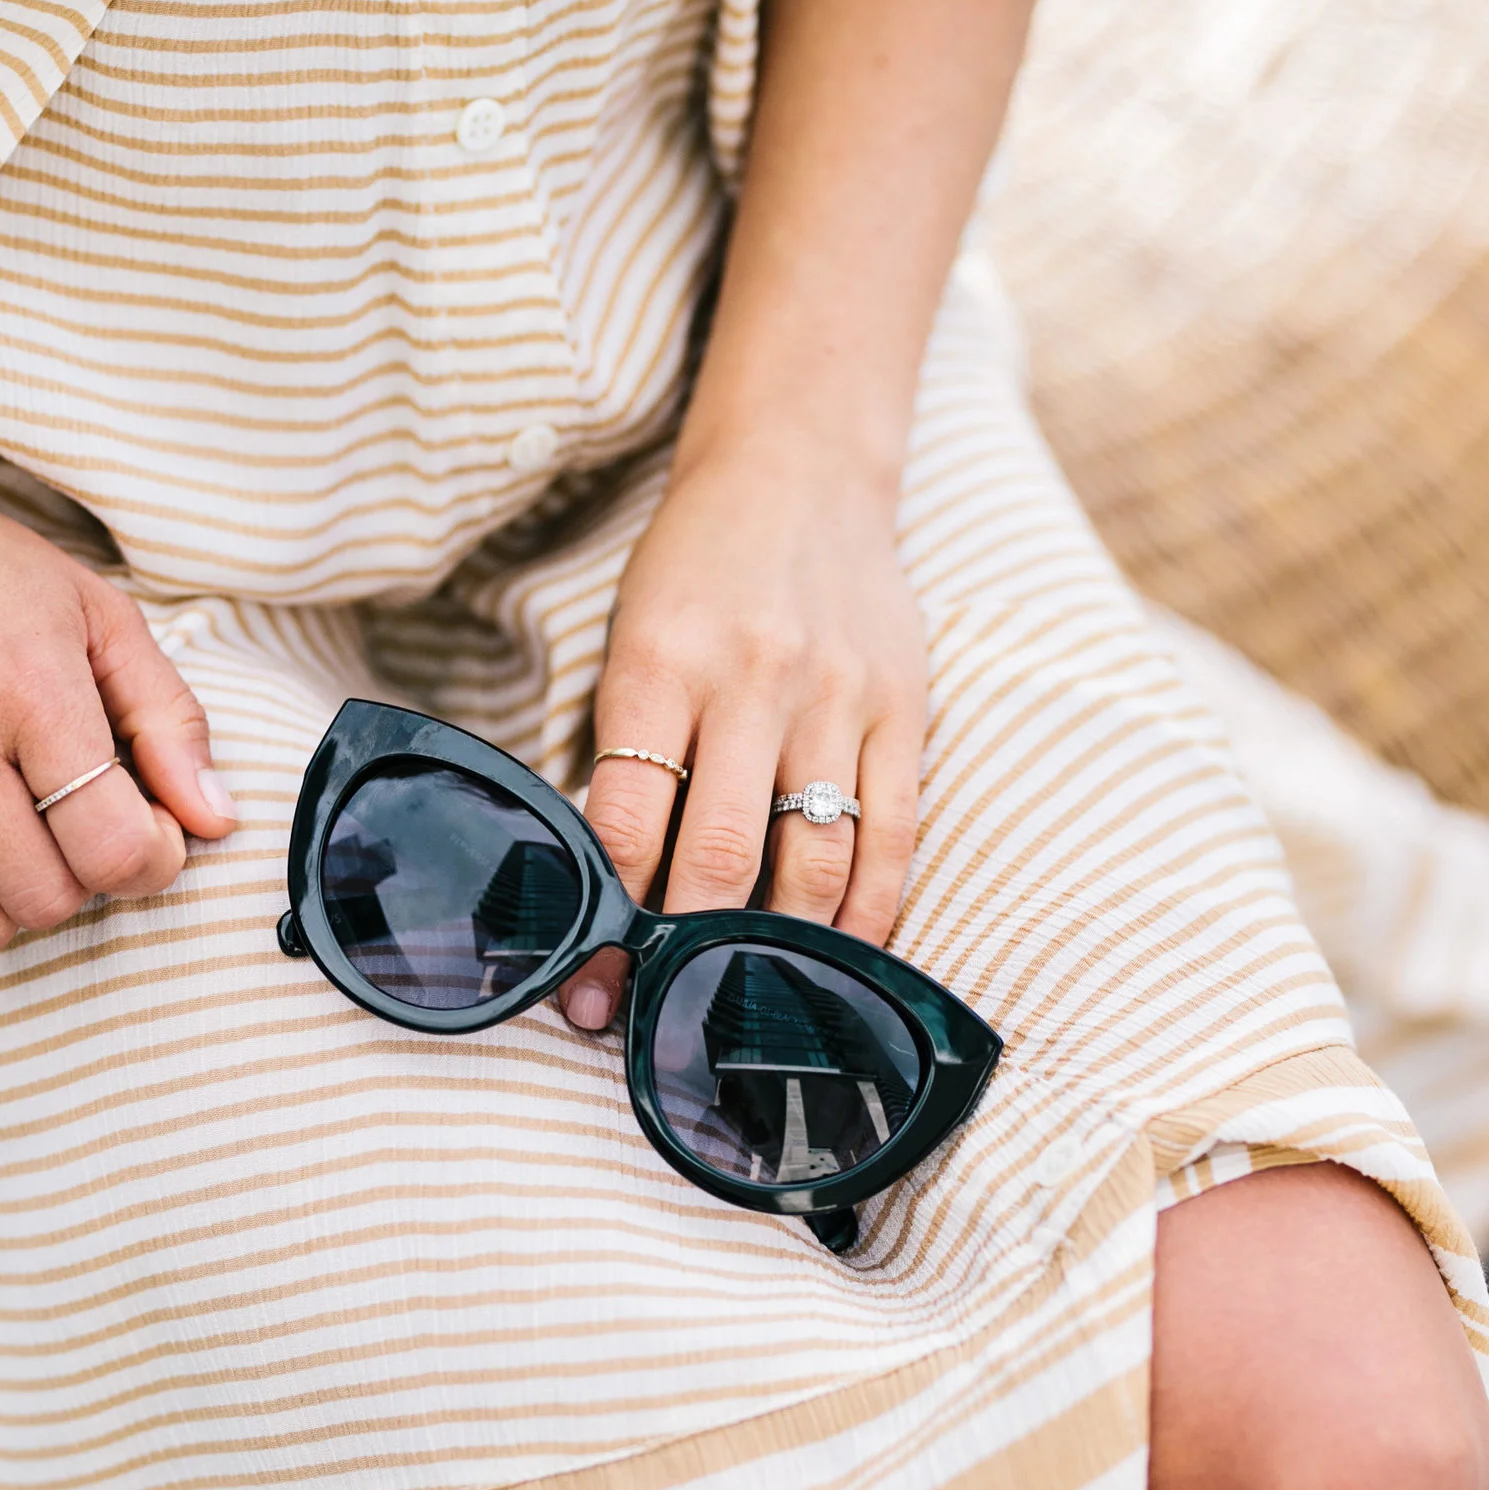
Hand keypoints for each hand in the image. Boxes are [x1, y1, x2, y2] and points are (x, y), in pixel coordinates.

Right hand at [0, 453, 237, 955]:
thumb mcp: (96, 614)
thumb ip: (169, 719)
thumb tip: (216, 818)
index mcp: (30, 688)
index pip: (114, 849)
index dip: (152, 858)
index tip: (144, 825)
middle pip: (46, 901)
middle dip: (81, 878)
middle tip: (72, 823)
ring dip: (10, 897)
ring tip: (11, 831)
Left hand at [562, 436, 926, 1028]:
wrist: (800, 468)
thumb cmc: (695, 571)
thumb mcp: (631, 639)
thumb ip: (624, 753)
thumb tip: (606, 893)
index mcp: (660, 663)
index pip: (625, 823)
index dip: (603, 922)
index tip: (584, 989)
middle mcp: (752, 682)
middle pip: (719, 860)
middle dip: (682, 957)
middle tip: (655, 1021)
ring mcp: (838, 698)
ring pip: (812, 865)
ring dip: (776, 952)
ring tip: (744, 1010)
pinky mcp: (905, 710)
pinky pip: (895, 837)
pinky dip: (869, 915)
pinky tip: (841, 963)